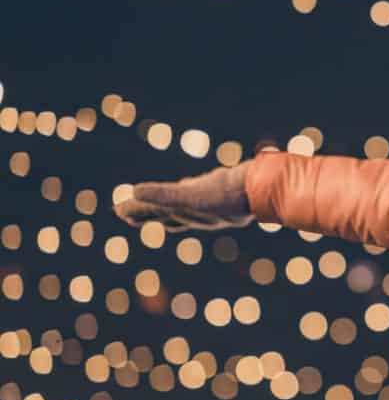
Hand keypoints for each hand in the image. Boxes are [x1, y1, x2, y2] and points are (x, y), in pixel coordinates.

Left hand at [114, 162, 252, 231]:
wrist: (258, 192)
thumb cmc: (224, 197)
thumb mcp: (190, 196)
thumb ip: (162, 195)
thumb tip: (135, 191)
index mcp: (182, 212)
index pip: (152, 212)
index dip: (135, 211)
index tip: (119, 211)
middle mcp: (192, 210)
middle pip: (162, 212)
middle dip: (145, 213)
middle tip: (126, 214)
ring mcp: (206, 202)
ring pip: (180, 206)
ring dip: (165, 205)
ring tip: (158, 206)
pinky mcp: (219, 191)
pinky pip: (198, 193)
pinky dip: (188, 192)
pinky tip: (189, 186)